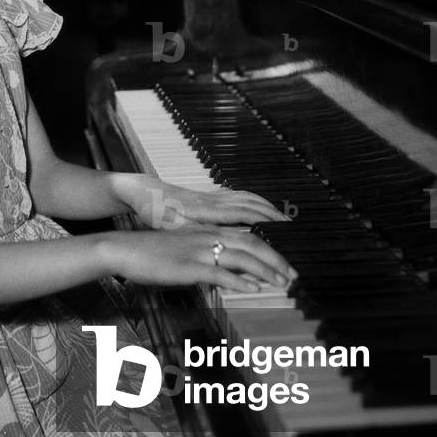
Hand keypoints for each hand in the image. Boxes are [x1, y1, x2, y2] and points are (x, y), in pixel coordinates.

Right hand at [103, 226, 294, 293]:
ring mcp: (198, 251)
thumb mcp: (186, 252)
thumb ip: (210, 260)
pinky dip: (239, 281)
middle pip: (252, 243)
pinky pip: (219, 272)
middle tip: (295, 277)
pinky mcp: (188, 266)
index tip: (288, 266)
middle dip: (277, 260)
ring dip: (265, 271)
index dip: (272, 250)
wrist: (124, 250)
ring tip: (282, 284)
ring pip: (241, 257)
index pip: (249, 236)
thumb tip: (232, 276)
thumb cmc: (153, 254)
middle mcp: (207, 237)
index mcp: (208, 232)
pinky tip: (253, 290)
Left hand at [120, 175, 289, 229]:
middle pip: (252, 205)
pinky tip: (258, 206)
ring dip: (267, 206)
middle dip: (275, 216)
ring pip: (247, 197)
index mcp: (209, 210)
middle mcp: (215, 200)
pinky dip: (254, 200)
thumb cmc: (154, 211)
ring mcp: (213, 195)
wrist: (142, 191)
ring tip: (284, 218)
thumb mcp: (172, 228)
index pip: (246, 215)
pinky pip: (238, 195)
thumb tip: (219, 245)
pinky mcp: (208, 194)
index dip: (268, 223)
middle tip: (295, 228)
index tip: (286, 231)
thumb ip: (196, 237)